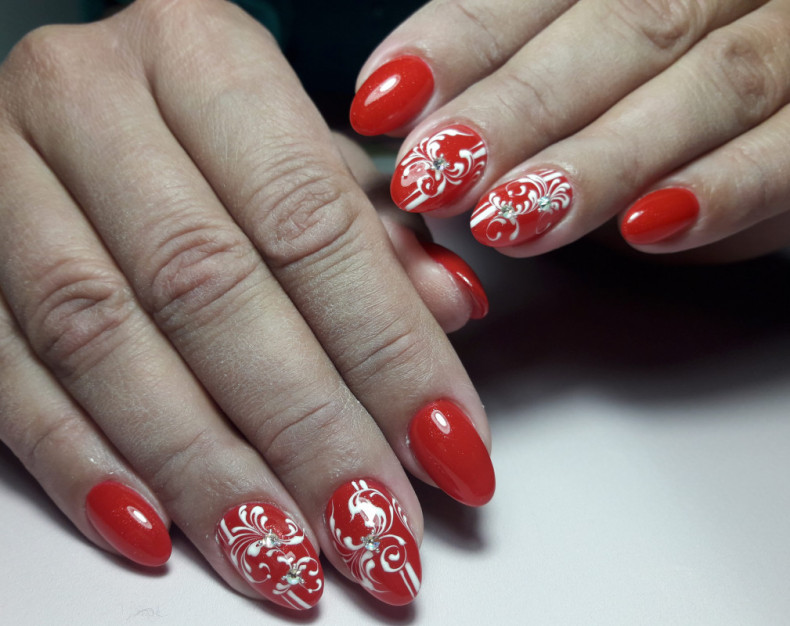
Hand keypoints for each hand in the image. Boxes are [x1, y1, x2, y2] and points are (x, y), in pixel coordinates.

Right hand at [0, 0, 494, 609]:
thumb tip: (448, 309)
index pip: (314, 222)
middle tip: (375, 528)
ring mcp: (2, 175)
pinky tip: (160, 532)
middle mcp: (92, 98)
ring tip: (287, 557)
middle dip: (304, 429)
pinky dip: (85, 464)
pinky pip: (10, 373)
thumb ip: (369, 228)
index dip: (387, 347)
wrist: (76, 101)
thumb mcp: (296, 146)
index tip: (449, 446)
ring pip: (105, 343)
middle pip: (212, 290)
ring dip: (205, 470)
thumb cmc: (204, 122)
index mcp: (202, 53)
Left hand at [351, 0, 789, 261]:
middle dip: (515, 110)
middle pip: (619, 28)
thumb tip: (424, 132)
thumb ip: (529, 81)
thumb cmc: (673, 86)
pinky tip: (650, 229)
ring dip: (598, 160)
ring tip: (512, 219)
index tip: (384, 101)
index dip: (457, 42)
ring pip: (704, 84)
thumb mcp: (598, 72)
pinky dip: (723, 189)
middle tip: (435, 174)